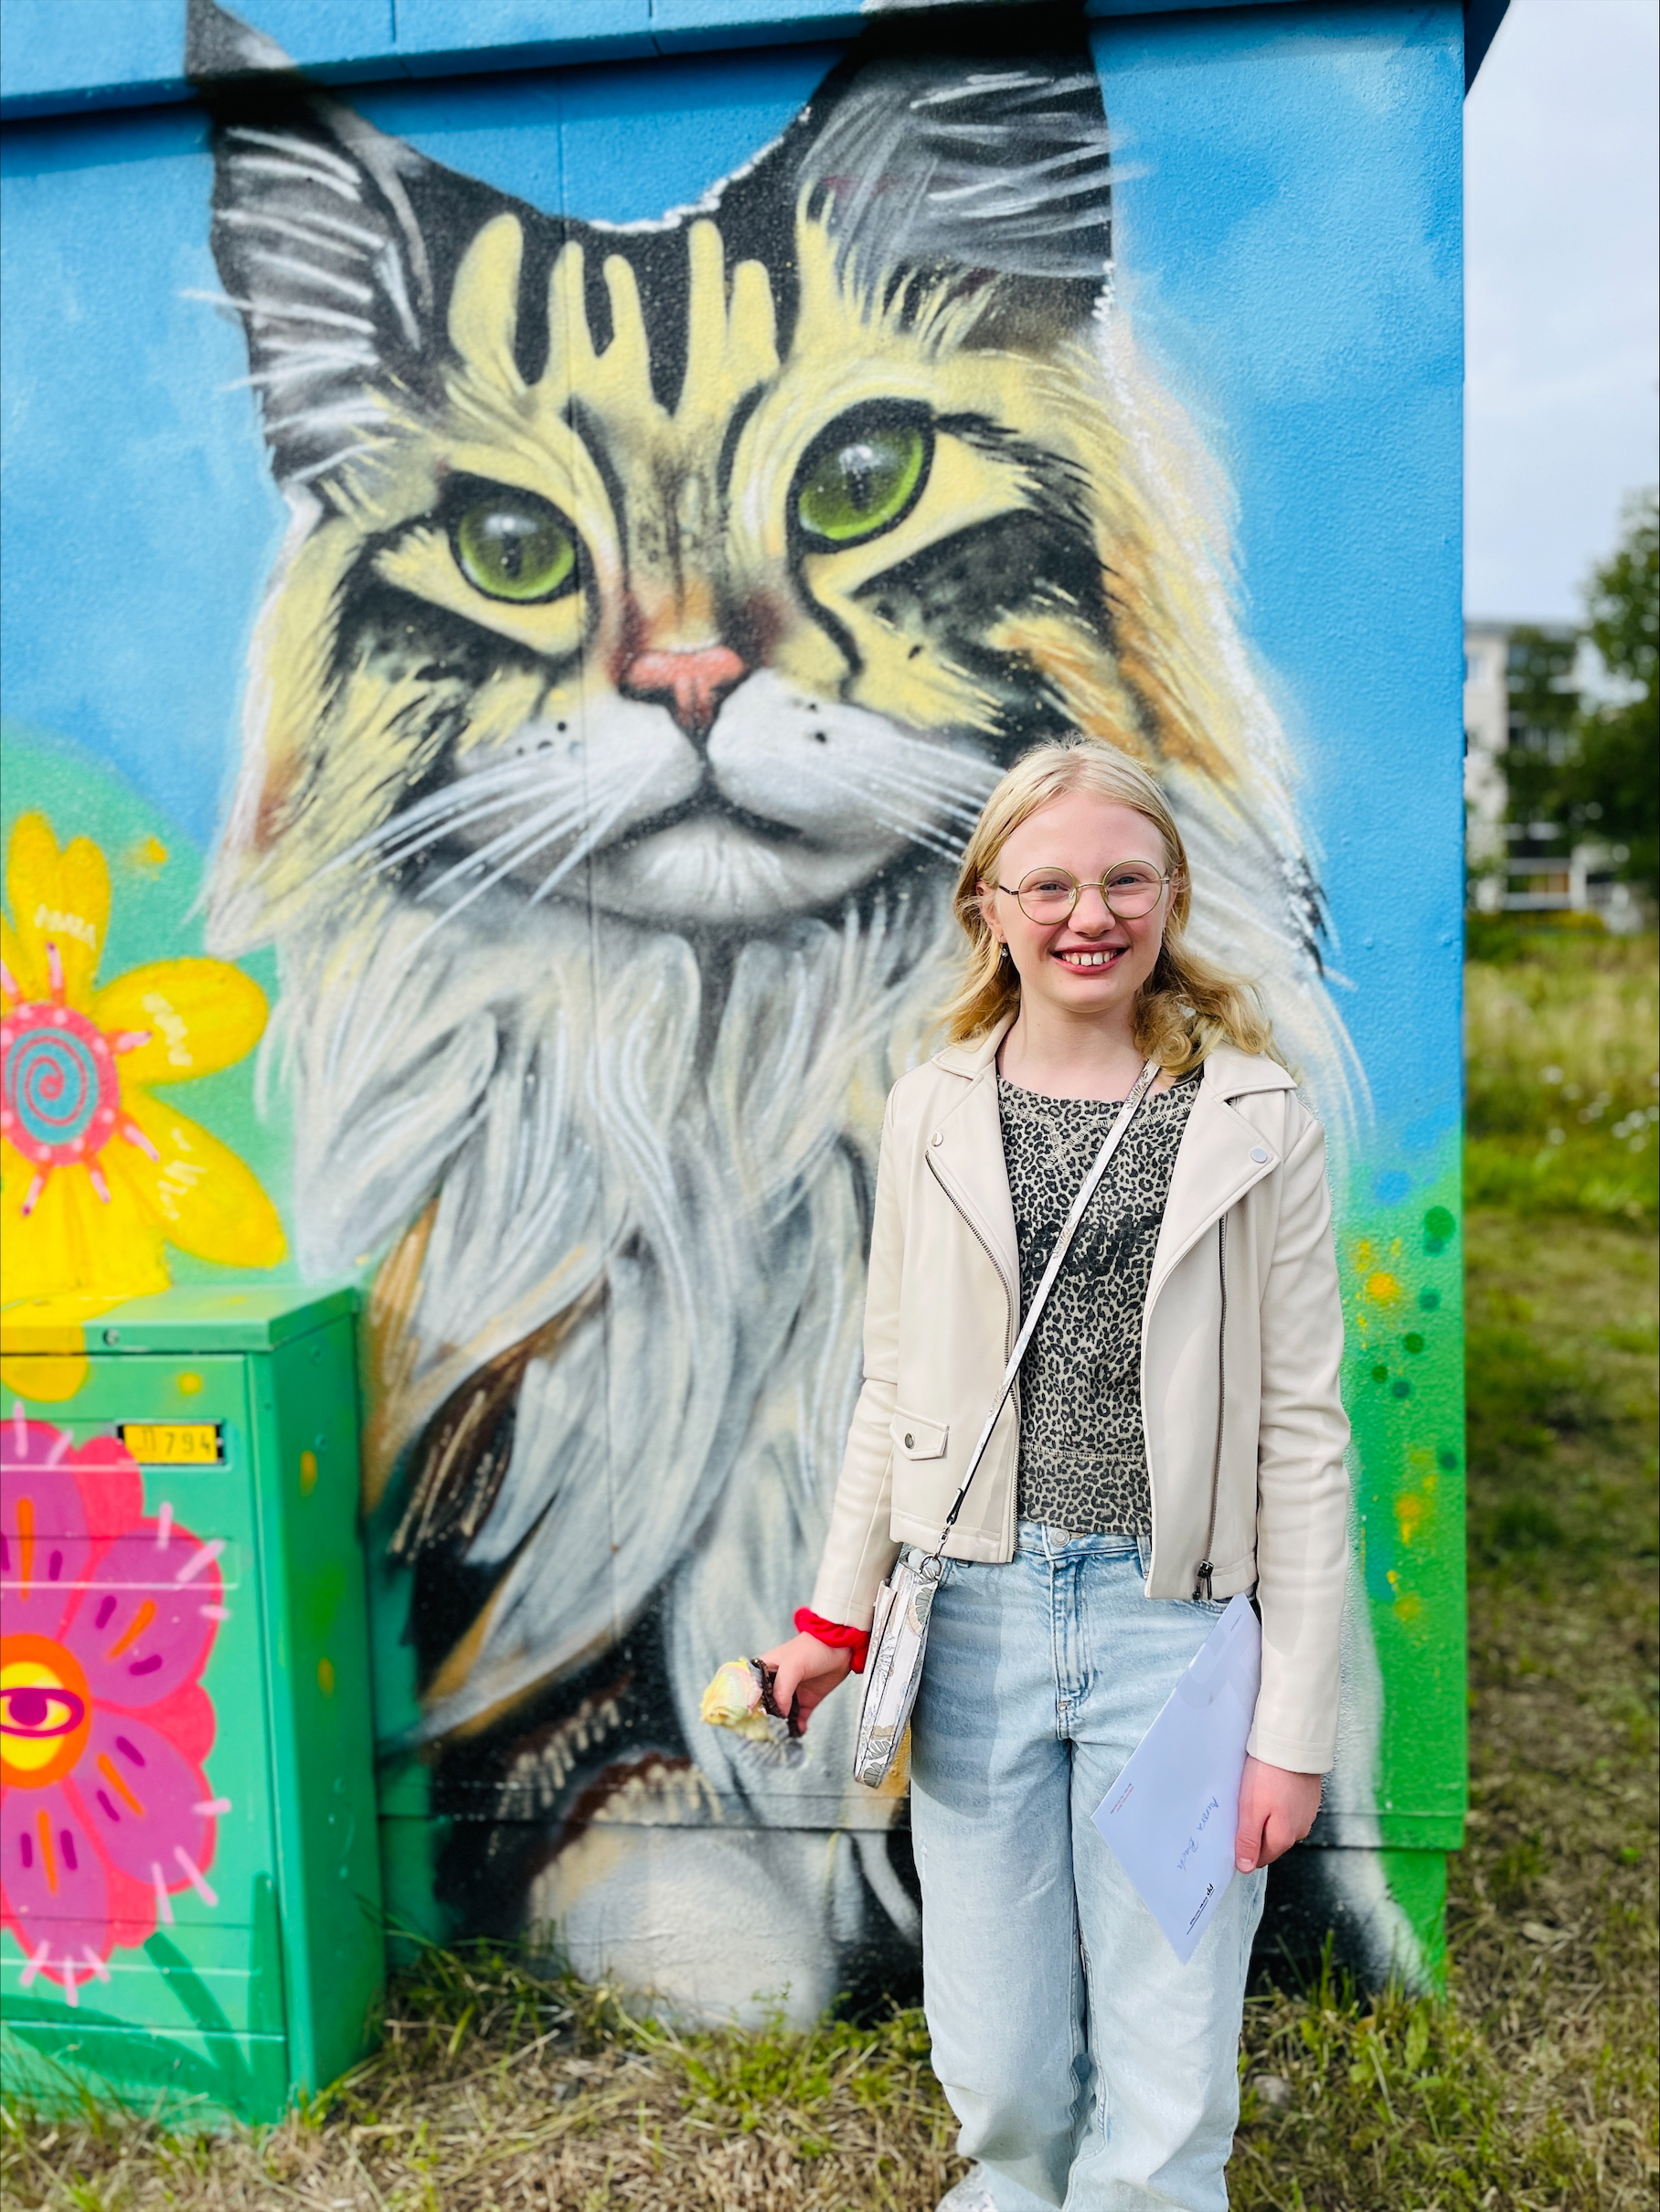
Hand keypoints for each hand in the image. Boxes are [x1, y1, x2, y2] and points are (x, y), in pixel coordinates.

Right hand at [757, 1631, 853, 1734]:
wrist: (841, 1647)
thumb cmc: (812, 1648)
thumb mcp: (793, 1665)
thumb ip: (782, 1689)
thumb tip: (779, 1712)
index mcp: (766, 1669)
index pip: (752, 1690)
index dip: (749, 1704)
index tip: (748, 1720)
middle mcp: (776, 1683)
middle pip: (765, 1705)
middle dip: (765, 1719)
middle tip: (765, 1732)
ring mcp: (793, 1693)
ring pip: (782, 1714)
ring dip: (781, 1725)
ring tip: (781, 1736)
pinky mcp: (808, 1700)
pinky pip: (800, 1718)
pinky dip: (798, 1727)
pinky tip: (799, 1732)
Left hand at [1234, 1755, 1321, 1871]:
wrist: (1293, 1743)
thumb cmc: (1268, 1774)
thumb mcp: (1251, 1809)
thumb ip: (1248, 1841)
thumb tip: (1245, 1867)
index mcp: (1284, 1837)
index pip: (1261, 1857)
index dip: (1244, 1847)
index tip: (1234, 1828)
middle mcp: (1300, 1830)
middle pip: (1271, 1841)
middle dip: (1255, 1829)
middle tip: (1243, 1807)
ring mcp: (1307, 1814)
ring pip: (1280, 1824)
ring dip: (1267, 1814)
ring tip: (1256, 1793)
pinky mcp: (1309, 1798)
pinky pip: (1289, 1809)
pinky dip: (1278, 1802)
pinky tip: (1271, 1786)